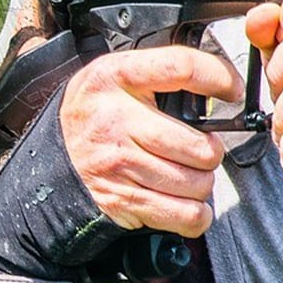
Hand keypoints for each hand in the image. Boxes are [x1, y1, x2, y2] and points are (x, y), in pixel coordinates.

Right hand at [58, 46, 242, 237]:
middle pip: (201, 146)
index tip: (231, 89)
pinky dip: (196, 215)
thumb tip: (218, 86)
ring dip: (202, 183)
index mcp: (117, 77)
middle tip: (199, 149)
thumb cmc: (97, 117)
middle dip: (211, 151)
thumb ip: (160, 75)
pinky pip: (187, 215)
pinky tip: (184, 201)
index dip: (218, 76)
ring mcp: (119, 163)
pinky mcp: (124, 200)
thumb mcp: (116, 78)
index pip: (181, 67)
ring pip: (199, 184)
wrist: (51, 161)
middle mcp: (116, 119)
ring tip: (186, 173)